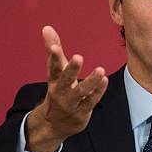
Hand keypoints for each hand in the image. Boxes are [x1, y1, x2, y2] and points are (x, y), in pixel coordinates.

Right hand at [25, 26, 108, 151]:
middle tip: (78, 57)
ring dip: (91, 81)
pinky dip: (98, 91)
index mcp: (54, 80)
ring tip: (100, 70)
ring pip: (81, 92)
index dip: (53, 57)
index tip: (54, 47)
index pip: (52, 68)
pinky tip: (105, 80)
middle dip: (71, 69)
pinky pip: (91, 101)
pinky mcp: (82, 111)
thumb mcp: (55, 71)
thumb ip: (53, 50)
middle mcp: (60, 92)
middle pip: (65, 80)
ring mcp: (71, 103)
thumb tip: (47, 27)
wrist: (53, 124)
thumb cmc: (58, 90)